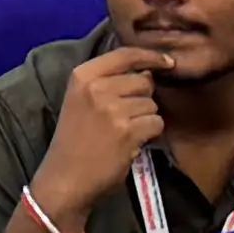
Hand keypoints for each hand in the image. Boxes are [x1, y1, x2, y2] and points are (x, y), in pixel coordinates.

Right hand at [38, 41, 167, 207]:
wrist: (65, 178)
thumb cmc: (74, 140)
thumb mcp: (80, 100)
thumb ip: (107, 81)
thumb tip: (149, 71)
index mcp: (82, 76)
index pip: (125, 54)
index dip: (151, 56)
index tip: (167, 62)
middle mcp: (97, 88)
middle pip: (144, 81)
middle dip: (143, 97)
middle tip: (126, 117)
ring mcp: (113, 109)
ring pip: (152, 104)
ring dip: (146, 119)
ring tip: (126, 133)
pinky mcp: (128, 131)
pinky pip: (156, 123)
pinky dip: (150, 134)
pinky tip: (133, 143)